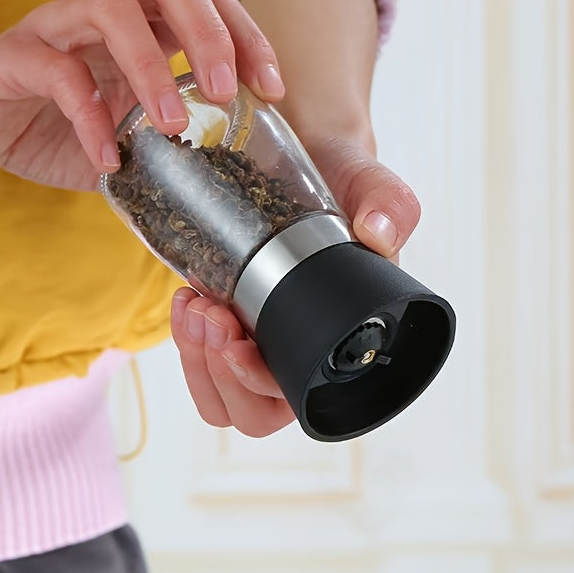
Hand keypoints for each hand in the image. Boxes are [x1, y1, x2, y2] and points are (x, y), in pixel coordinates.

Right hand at [0, 0, 283, 190]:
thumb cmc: (61, 124)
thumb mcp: (131, 137)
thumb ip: (173, 148)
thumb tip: (231, 186)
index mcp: (142, 25)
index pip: (207, 3)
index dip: (247, 37)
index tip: (272, 90)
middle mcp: (103, 12)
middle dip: (207, 33)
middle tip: (225, 93)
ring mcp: (58, 27)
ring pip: (110, 10)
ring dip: (151, 67)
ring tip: (171, 126)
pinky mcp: (15, 58)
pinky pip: (56, 71)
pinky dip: (88, 117)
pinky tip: (108, 158)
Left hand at [169, 136, 419, 436]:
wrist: (308, 157)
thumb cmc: (342, 180)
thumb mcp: (368, 184)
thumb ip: (389, 202)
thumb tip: (377, 233)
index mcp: (341, 342)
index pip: (301, 398)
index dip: (260, 385)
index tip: (236, 342)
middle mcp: (302, 354)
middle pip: (252, 414)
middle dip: (220, 374)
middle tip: (211, 314)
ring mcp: (264, 345)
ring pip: (220, 400)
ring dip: (196, 360)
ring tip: (194, 305)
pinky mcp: (233, 326)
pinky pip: (202, 367)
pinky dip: (185, 340)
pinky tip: (188, 299)